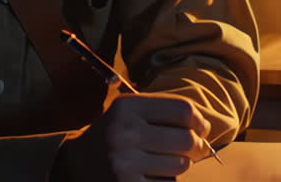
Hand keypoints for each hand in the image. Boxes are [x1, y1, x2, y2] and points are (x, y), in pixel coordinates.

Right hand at [54, 93, 211, 180]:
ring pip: (180, 165)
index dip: (198, 120)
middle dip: (196, 146)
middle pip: (186, 139)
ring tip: (164, 163)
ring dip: (179, 166)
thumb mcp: (129, 113)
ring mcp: (124, 163)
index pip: (183, 109)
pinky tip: (150, 177)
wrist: (75, 166)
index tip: (200, 128)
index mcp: (126, 107)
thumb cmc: (114, 136)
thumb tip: (206, 128)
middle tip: (190, 149)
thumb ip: (164, 112)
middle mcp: (124, 132)